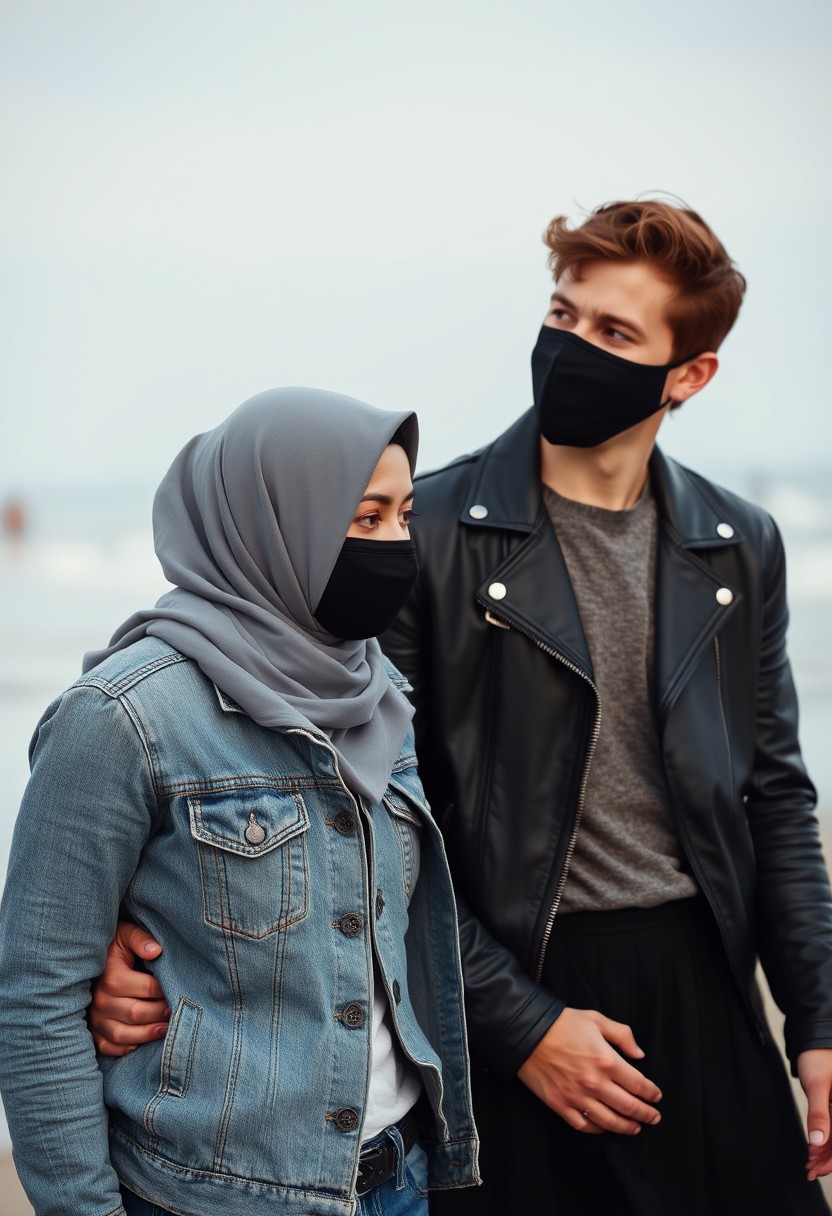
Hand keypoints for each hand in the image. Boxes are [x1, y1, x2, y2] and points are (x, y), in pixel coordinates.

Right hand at [88, 921, 169, 1056]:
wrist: (86, 958)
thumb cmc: (114, 945)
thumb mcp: (126, 933)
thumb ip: (141, 938)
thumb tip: (156, 951)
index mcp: (112, 976)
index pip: (148, 989)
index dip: (166, 991)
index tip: (177, 988)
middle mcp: (101, 1000)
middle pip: (137, 1013)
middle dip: (161, 1013)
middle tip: (176, 1009)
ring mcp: (95, 1017)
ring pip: (122, 1034)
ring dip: (147, 1034)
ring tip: (166, 1028)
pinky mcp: (92, 1029)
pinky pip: (107, 1046)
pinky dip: (123, 1048)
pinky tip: (139, 1043)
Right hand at [517, 1007, 661, 1134]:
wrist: (526, 1032)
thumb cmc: (562, 1023)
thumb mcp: (596, 1019)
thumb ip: (622, 1035)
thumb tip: (639, 1054)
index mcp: (606, 1060)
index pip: (638, 1084)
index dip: (651, 1093)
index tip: (656, 1096)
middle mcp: (594, 1082)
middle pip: (628, 1107)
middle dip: (646, 1114)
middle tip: (654, 1117)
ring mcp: (577, 1096)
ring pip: (609, 1122)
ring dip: (627, 1127)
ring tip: (635, 1128)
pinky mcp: (560, 1105)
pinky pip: (584, 1125)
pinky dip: (598, 1130)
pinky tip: (606, 1128)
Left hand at [798, 1048, 831, 1180]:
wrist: (814, 1039)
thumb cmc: (818, 1056)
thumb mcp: (817, 1084)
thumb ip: (819, 1113)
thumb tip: (817, 1141)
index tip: (821, 1169)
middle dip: (829, 1159)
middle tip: (811, 1170)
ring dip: (826, 1153)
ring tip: (809, 1164)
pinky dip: (825, 1142)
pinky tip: (813, 1151)